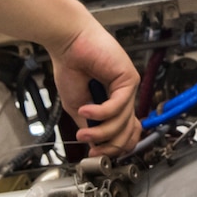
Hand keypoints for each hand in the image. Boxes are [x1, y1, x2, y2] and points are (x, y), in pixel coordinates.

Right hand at [48, 19, 139, 156]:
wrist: (67, 43)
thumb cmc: (70, 67)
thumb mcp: (77, 106)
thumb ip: (90, 125)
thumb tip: (97, 145)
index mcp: (114, 102)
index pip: (126, 132)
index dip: (114, 147)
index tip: (96, 152)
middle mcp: (125, 96)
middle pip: (127, 132)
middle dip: (109, 145)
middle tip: (91, 147)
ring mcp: (129, 88)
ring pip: (122, 122)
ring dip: (101, 132)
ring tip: (84, 131)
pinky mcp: (129, 79)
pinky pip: (118, 106)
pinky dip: (100, 113)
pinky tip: (86, 109)